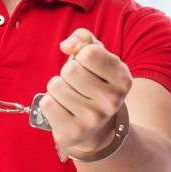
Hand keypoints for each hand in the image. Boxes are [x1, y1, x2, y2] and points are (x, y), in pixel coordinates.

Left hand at [38, 28, 131, 152]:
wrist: (95, 129)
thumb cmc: (93, 83)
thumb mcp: (97, 58)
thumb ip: (84, 39)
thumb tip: (67, 45)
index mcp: (123, 79)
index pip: (89, 53)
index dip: (80, 56)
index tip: (87, 67)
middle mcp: (112, 101)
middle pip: (70, 70)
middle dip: (67, 73)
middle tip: (77, 85)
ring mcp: (93, 119)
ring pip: (55, 86)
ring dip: (57, 88)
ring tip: (70, 98)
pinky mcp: (73, 132)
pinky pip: (47, 103)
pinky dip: (49, 103)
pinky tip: (63, 110)